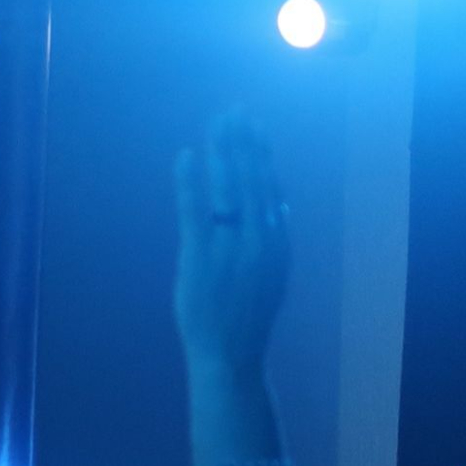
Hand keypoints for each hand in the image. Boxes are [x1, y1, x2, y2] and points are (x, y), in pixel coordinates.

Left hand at [173, 111, 288, 376]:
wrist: (231, 355)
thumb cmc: (248, 315)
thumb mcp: (273, 273)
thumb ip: (274, 237)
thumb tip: (279, 203)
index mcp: (278, 241)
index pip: (270, 186)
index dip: (262, 152)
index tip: (255, 124)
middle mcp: (260, 239)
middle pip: (251, 178)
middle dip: (243, 141)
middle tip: (234, 109)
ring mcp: (231, 248)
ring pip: (228, 188)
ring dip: (223, 151)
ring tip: (216, 122)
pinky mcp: (201, 258)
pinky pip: (195, 211)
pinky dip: (190, 180)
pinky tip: (186, 155)